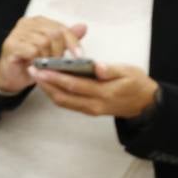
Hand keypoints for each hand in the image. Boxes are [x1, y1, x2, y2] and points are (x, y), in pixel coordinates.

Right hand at [0, 17, 87, 94]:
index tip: (80, 55)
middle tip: (57, 63)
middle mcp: (28, 24)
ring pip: (44, 42)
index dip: (73, 41)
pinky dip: (38, 60)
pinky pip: (32, 50)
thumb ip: (66, 38)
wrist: (12, 76)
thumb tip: (83, 27)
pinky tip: (36, 65)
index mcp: (39, 22)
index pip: (61, 27)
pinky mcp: (11, 45)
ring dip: (48, 57)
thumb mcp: (54, 50)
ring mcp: (17, 33)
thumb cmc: (32, 61)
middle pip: (54, 33)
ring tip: (45, 65)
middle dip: (59, 50)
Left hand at [31, 61, 159, 117]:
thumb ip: (112, 69)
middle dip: (46, 84)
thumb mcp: (129, 72)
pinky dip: (56, 94)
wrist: (145, 104)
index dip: (56, 77)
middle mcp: (94, 104)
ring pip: (63, 102)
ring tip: (37, 76)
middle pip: (64, 96)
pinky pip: (69, 104)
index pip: (75, 85)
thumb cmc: (137, 84)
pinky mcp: (89, 110)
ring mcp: (91, 109)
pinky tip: (50, 84)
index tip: (43, 68)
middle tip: (32, 71)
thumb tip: (97, 66)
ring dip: (48, 90)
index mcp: (104, 93)